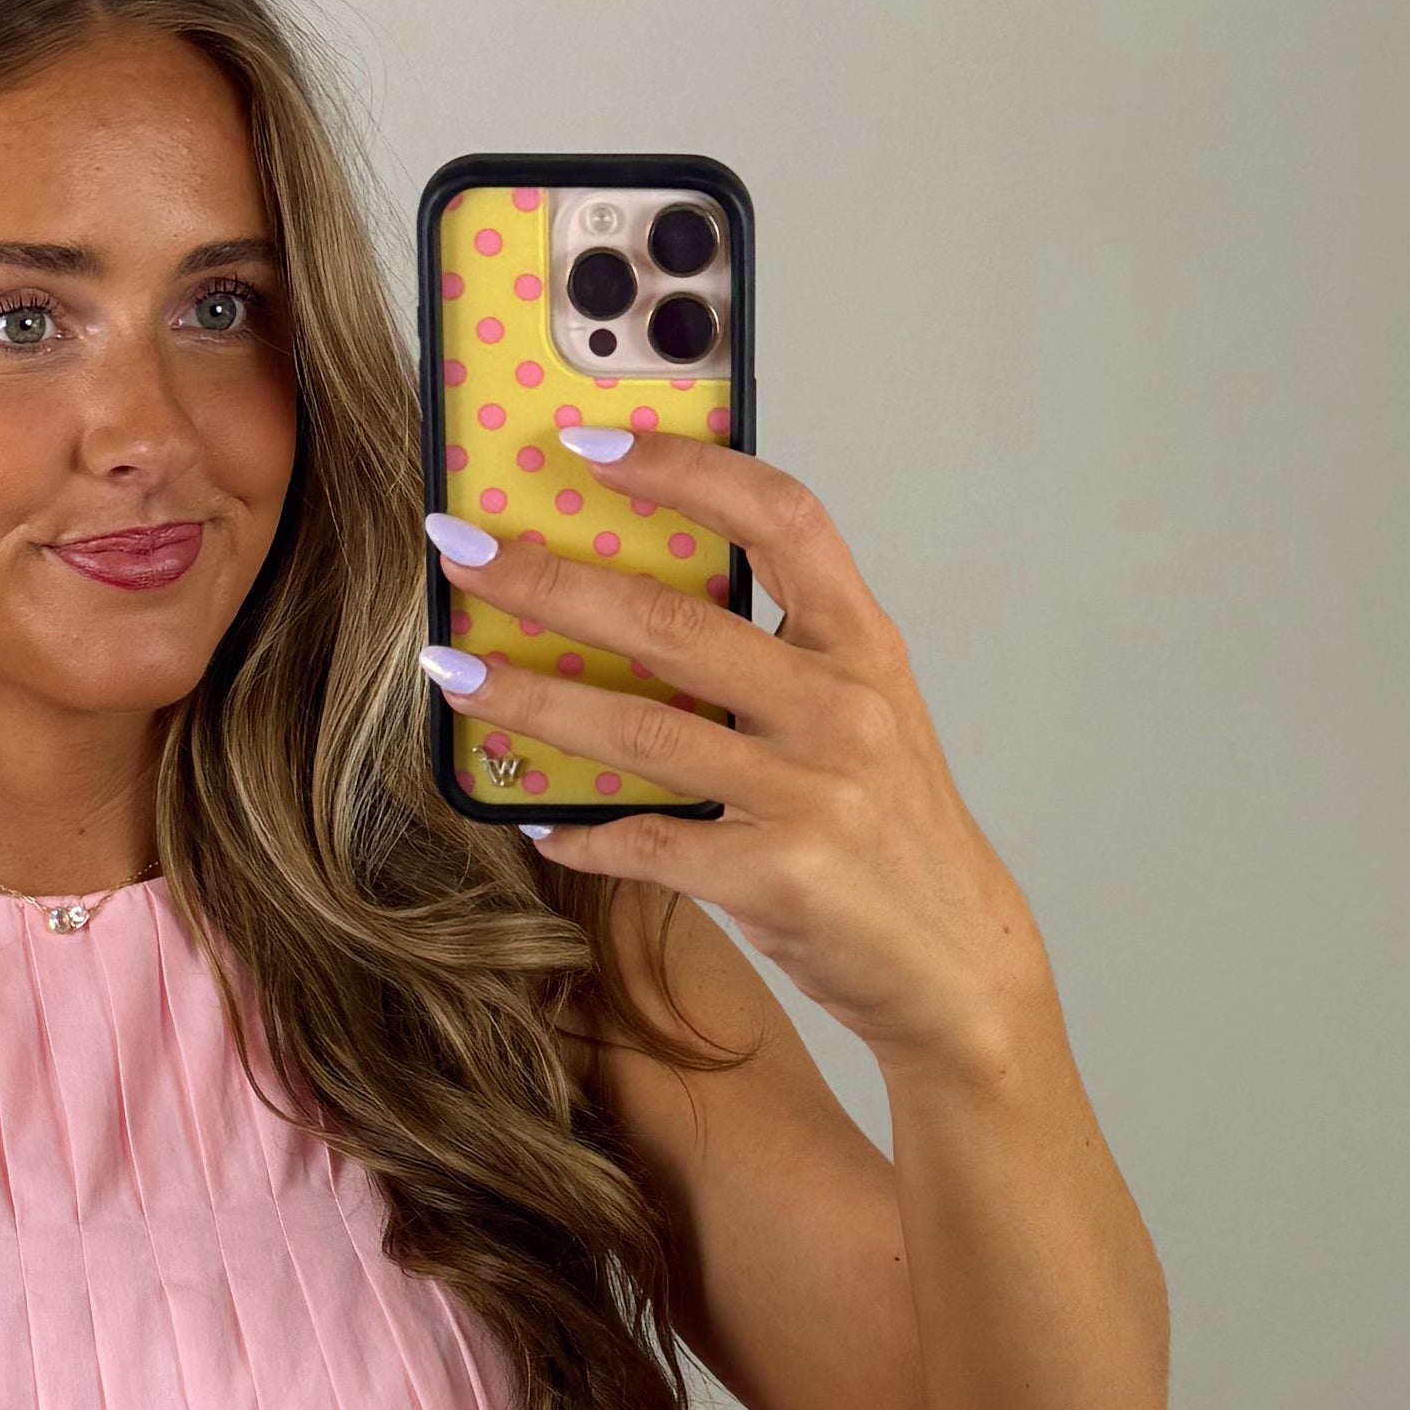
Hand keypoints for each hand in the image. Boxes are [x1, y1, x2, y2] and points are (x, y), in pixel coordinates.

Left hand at [427, 434, 1052, 1079]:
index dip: (687, 469)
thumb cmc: (889, 831)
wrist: (957, 964)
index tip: (590, 444)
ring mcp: (812, 792)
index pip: (781, 518)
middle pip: (676, 623)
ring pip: (641, 731)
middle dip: (551, 581)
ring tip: (453, 673)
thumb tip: (624, 606)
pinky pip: (646, 842)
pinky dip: (579, 829)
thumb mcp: (858, 719)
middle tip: (462, 551)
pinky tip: (533, 818)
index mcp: (862, 646)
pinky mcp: (777, 875)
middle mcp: (842, 707)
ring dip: (530, 699)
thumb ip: (774, 658)